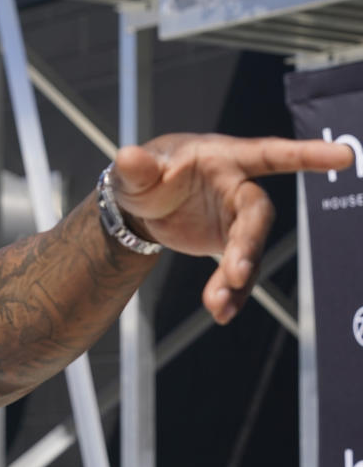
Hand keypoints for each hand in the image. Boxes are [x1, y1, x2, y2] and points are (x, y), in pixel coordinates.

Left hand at [112, 133, 352, 323]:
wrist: (141, 204)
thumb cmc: (145, 174)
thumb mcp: (134, 171)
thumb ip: (135, 167)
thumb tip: (126, 156)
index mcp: (222, 159)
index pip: (269, 154)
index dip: (306, 155)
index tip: (344, 158)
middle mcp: (236, 189)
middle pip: (256, 215)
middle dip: (249, 244)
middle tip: (236, 273)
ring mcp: (235, 219)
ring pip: (249, 250)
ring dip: (238, 279)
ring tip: (218, 305)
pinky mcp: (228, 244)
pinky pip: (237, 271)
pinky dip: (229, 293)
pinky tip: (219, 312)